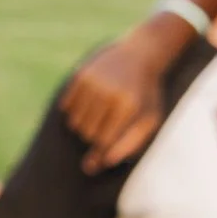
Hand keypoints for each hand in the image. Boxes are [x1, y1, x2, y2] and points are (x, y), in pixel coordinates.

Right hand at [59, 38, 168, 172]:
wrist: (140, 55)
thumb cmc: (146, 96)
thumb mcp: (149, 120)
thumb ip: (130, 144)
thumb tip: (104, 163)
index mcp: (128, 105)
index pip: (105, 141)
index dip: (101, 153)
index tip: (95, 162)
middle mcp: (109, 92)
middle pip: (88, 133)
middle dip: (94, 138)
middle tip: (106, 130)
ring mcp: (92, 82)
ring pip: (75, 123)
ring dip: (84, 126)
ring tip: (99, 118)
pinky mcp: (80, 75)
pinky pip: (66, 107)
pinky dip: (75, 112)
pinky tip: (90, 104)